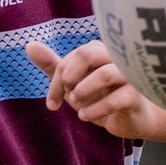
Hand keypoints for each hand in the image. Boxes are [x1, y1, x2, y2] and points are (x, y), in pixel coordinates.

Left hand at [28, 38, 165, 138]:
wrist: (131, 119)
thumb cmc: (103, 96)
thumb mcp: (74, 83)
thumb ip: (54, 66)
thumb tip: (29, 45)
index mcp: (100, 50)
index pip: (73, 56)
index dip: (57, 79)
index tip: (53, 102)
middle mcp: (117, 58)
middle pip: (87, 54)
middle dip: (68, 78)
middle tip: (67, 97)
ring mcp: (129, 76)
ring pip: (105, 74)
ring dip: (82, 92)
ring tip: (77, 105)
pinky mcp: (136, 97)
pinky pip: (115, 100)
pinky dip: (95, 110)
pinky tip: (86, 117)